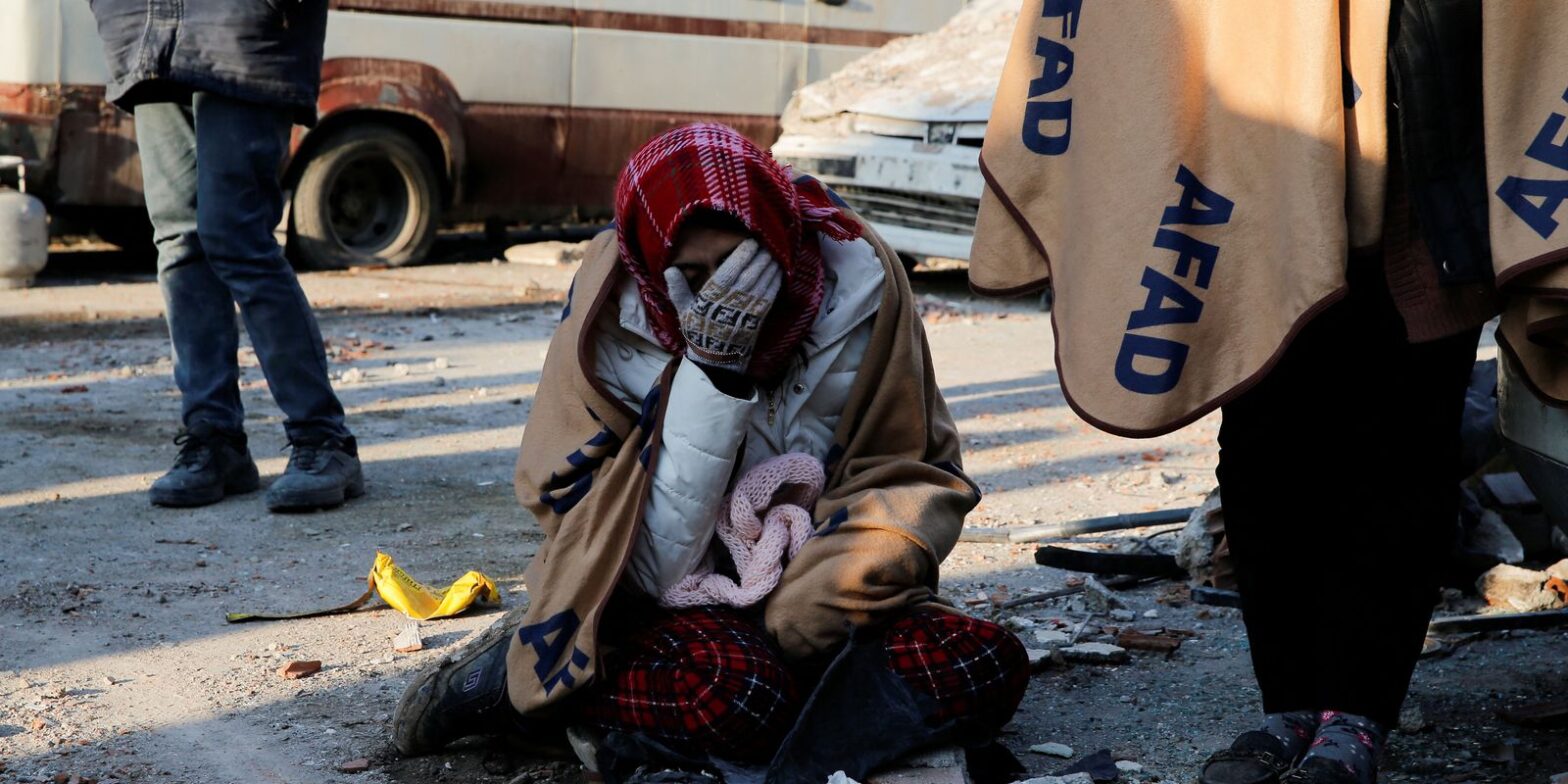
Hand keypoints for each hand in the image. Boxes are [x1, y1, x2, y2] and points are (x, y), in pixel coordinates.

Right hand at [663, 239, 782, 373]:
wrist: (716, 359)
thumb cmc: (699, 331)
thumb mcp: (684, 310)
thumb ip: (678, 289)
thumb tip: (670, 270)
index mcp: (713, 295)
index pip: (732, 268)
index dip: (744, 253)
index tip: (752, 241)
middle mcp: (733, 299)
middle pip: (751, 271)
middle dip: (761, 255)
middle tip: (768, 243)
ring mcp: (748, 308)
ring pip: (763, 281)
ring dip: (771, 265)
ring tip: (775, 253)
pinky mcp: (759, 317)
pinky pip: (770, 294)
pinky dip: (775, 281)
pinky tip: (778, 272)